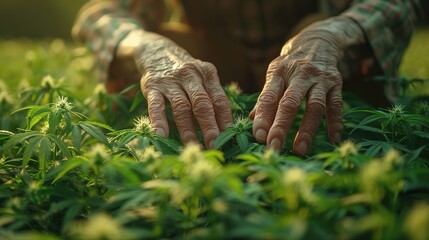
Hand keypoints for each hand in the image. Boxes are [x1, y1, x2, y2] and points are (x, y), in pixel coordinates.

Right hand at [122, 31, 232, 147]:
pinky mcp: (152, 86)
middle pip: (202, 104)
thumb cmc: (186, 72)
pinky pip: (156, 105)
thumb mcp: (202, 77)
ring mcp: (171, 81)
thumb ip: (211, 97)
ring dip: (187, 130)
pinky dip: (159, 121)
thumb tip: (224, 129)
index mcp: (208, 74)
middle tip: (214, 145)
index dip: (225, 120)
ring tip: (192, 147)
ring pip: (182, 107)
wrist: (157, 50)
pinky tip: (161, 135)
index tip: (229, 138)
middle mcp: (191, 76)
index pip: (220, 100)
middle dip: (209, 126)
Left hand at [250, 17, 363, 155]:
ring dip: (307, 129)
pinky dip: (335, 122)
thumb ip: (265, 98)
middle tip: (274, 147)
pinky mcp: (336, 82)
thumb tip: (251, 121)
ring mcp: (319, 78)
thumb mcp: (274, 74)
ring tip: (300, 150)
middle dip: (281, 126)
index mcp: (278, 73)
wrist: (317, 40)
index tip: (258, 137)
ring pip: (314, 106)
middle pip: (289, 103)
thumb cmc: (290, 64)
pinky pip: (336, 104)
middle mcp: (299, 74)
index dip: (263, 118)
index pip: (268, 98)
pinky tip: (333, 139)